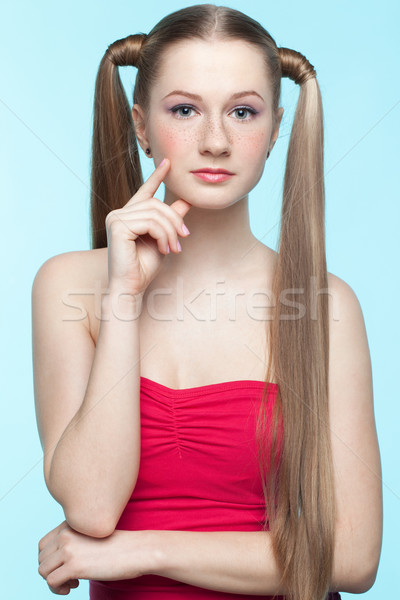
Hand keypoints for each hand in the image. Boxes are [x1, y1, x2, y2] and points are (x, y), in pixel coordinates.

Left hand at [38, 520, 150, 593]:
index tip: (64, 567)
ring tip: (71, 583)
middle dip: (52, 571)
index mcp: (70, 524)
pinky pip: (51, 582)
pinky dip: (58, 589)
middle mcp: (66, 534)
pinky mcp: (74, 565)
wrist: (136, 550)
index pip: (43, 545)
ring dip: (54, 581)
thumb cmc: (118, 546)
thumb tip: (55, 562)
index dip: (50, 560)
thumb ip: (73, 541)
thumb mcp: (91, 536)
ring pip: (43, 571)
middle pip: (41, 558)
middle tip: (69, 577)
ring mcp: (69, 549)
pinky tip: (74, 586)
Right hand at [105, 157, 191, 295]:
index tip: (167, 162)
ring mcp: (116, 218)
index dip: (157, 176)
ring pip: (156, 213)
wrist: (131, 287)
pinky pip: (150, 222)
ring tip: (173, 248)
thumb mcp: (163, 239)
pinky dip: (162, 235)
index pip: (145, 191)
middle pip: (157, 204)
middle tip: (183, 239)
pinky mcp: (118, 226)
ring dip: (170, 231)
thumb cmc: (144, 267)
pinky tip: (163, 249)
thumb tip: (187, 200)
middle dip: (175, 221)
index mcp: (129, 215)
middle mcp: (119, 213)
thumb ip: (171, 219)